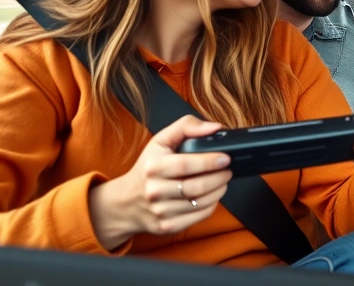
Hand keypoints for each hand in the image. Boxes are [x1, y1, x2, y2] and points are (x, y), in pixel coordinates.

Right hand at [88, 115, 231, 250]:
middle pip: (196, 186)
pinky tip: (212, 195)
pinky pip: (199, 216)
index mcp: (153, 167)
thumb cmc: (148, 168)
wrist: (126, 201)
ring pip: (201, 202)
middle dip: (220, 177)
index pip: (185, 165)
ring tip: (222, 181)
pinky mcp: (167, 226)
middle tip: (227, 170)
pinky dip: (212, 204)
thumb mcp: (160, 141)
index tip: (225, 158)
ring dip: (219, 190)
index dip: (210, 161)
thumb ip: (186, 126)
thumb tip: (214, 127)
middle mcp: (154, 191)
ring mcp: (160, 211)